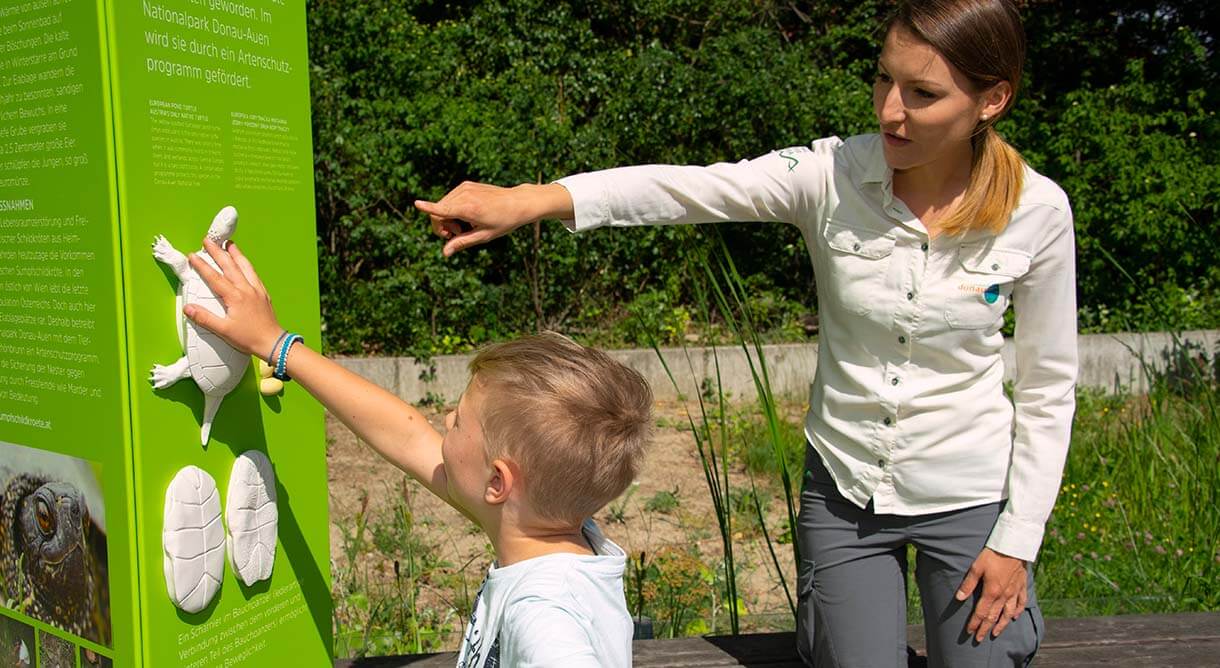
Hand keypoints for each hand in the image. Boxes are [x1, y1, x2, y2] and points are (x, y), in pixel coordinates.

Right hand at [183, 237, 283, 359]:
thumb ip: (204, 318)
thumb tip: (188, 308)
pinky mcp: (263, 294)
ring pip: (245, 266)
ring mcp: (256, 290)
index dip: (202, 265)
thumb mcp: (223, 330)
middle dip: (218, 252)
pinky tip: (245, 263)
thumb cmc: (249, 337)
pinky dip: (247, 265)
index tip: (193, 255)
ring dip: (236, 254)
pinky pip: (254, 274)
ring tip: (229, 244)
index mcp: (235, 297)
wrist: (273, 342)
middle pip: (230, 266)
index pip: (215, 277)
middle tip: (209, 241)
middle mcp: (246, 289)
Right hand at [414, 182, 572, 256]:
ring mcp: (465, 188)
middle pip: (439, 211)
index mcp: (469, 209)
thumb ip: (462, 243)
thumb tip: (445, 253)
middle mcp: (465, 195)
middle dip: (441, 225)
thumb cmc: (503, 221)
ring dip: (447, 218)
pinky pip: (450, 199)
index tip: (416, 203)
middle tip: (456, 235)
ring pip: (443, 205)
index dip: (428, 208)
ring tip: (464, 226)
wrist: (518, 202)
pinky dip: (453, 209)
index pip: (444, 209)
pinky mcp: (466, 185)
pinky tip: (467, 216)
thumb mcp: (484, 236)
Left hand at [956, 547, 1027, 641]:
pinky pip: (1021, 602)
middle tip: (979, 638)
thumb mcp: (976, 567)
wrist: (1014, 546)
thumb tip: (958, 598)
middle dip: (985, 628)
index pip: (981, 612)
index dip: (974, 623)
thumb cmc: (993, 555)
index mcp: (991, 592)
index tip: (969, 632)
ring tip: (995, 633)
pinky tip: (1015, 617)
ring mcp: (1014, 592)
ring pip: (1008, 613)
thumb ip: (968, 584)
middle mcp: (1004, 595)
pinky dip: (1018, 611)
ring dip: (1001, 624)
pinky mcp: (1022, 586)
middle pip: (993, 616)